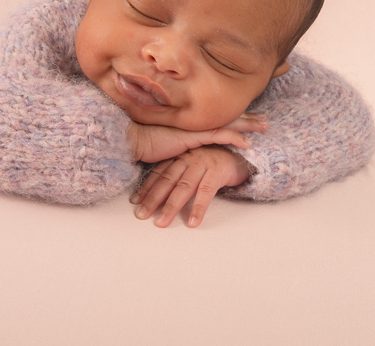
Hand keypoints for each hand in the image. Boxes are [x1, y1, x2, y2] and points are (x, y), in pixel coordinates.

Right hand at [128, 113, 266, 162]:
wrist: (133, 139)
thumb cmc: (145, 140)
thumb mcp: (166, 138)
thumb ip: (179, 139)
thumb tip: (185, 144)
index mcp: (191, 119)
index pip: (218, 115)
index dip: (235, 115)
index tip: (249, 115)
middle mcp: (195, 120)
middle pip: (227, 116)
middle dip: (248, 118)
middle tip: (265, 119)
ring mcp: (195, 127)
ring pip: (228, 123)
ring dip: (248, 125)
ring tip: (264, 127)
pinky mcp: (193, 137)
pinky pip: (220, 137)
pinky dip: (234, 139)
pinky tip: (248, 143)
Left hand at [129, 145, 251, 227]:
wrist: (240, 152)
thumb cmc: (213, 161)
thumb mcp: (192, 163)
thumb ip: (177, 173)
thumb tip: (157, 192)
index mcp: (180, 156)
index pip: (159, 173)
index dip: (146, 188)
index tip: (135, 202)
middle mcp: (188, 159)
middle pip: (167, 181)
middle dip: (152, 199)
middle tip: (141, 215)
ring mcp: (202, 165)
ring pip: (183, 188)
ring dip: (171, 206)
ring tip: (162, 222)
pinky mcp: (217, 172)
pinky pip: (206, 192)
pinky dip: (198, 208)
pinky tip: (192, 221)